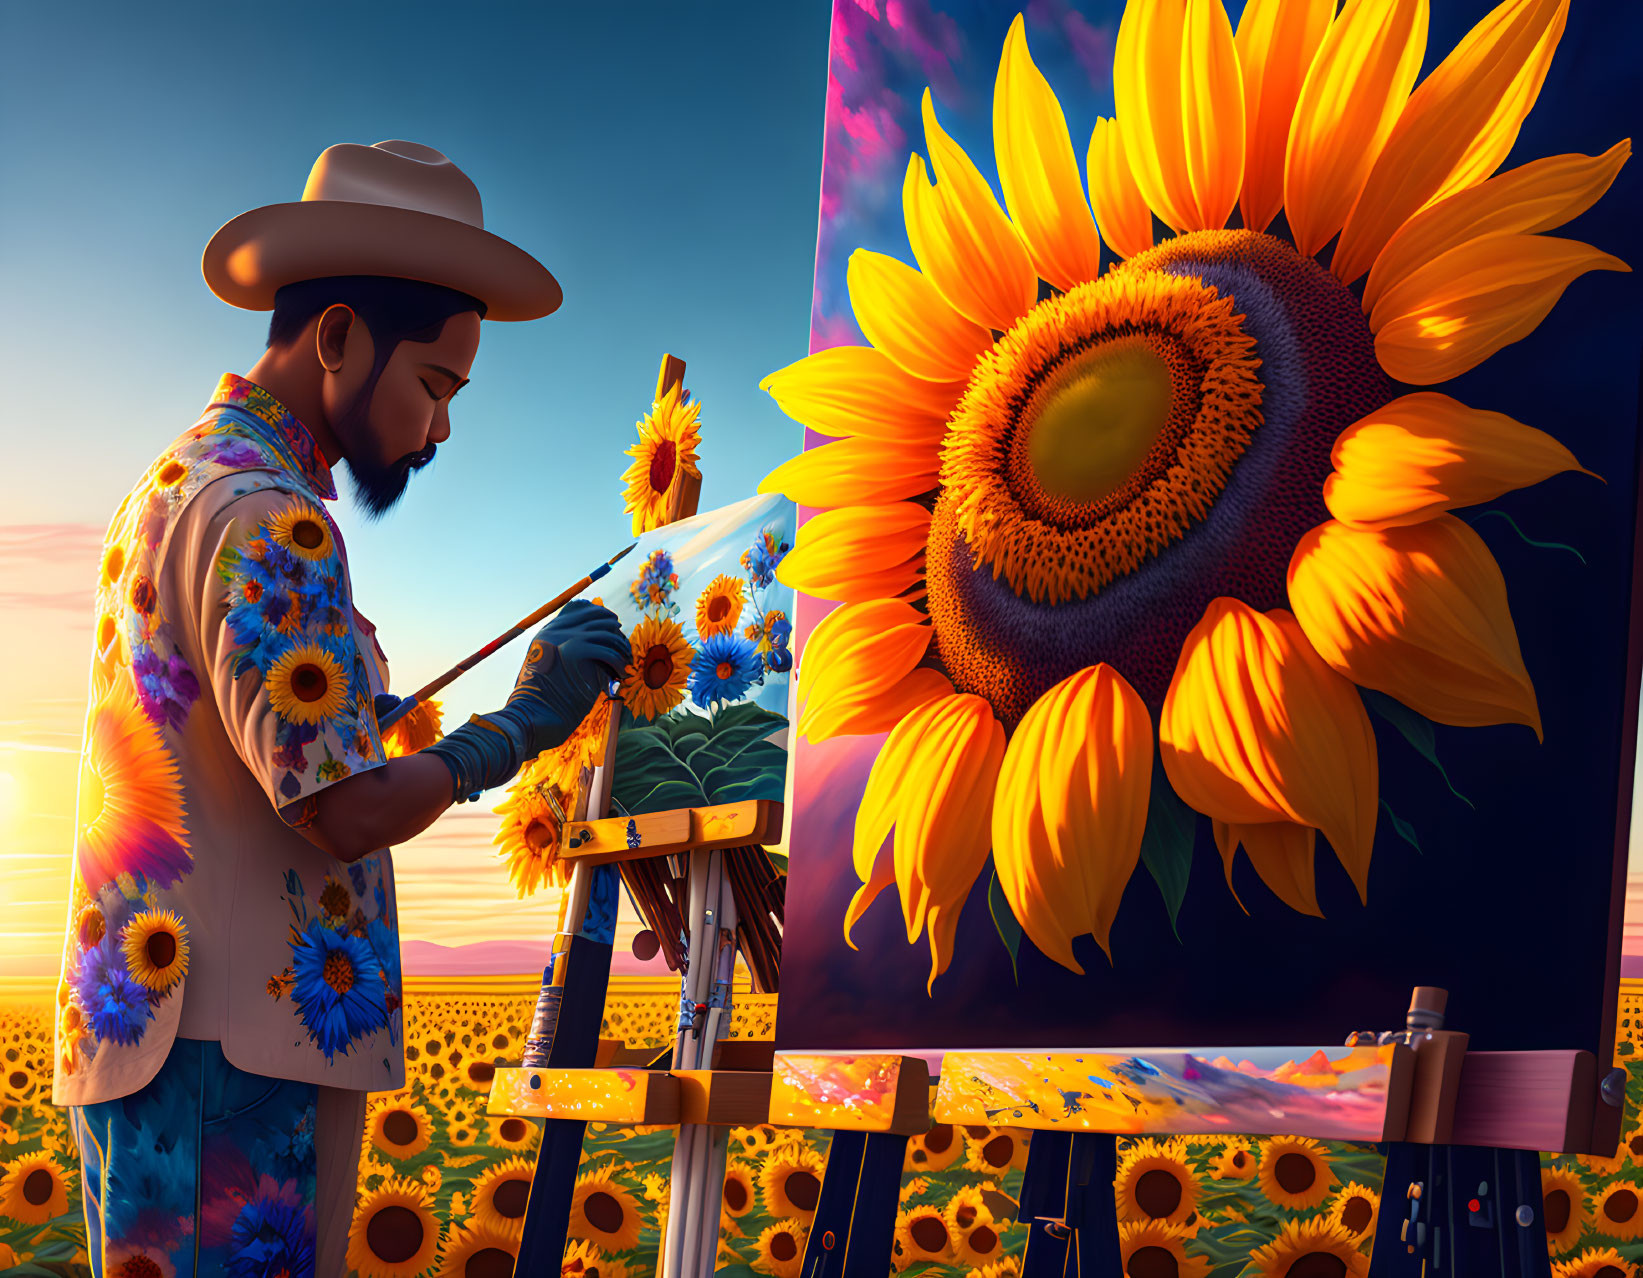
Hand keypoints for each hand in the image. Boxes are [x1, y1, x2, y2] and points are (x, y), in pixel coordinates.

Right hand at [500, 600, 629, 753]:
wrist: (527, 718)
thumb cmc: (540, 705)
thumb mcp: (546, 670)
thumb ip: (563, 654)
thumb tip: (596, 650)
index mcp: (548, 633)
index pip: (580, 607)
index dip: (601, 615)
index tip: (613, 628)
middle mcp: (556, 631)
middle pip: (598, 617)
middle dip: (616, 632)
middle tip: (623, 650)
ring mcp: (565, 639)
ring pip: (608, 634)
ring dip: (621, 650)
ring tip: (624, 666)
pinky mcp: (575, 653)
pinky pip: (610, 652)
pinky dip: (619, 664)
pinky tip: (620, 676)